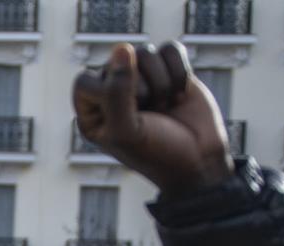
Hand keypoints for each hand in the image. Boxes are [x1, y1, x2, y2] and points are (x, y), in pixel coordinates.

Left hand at [72, 41, 233, 196]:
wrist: (200, 160)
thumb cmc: (158, 152)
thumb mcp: (127, 131)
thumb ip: (116, 91)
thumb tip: (122, 47)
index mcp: (92, 112)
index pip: (84, 80)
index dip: (107, 92)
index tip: (126, 113)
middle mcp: (112, 92)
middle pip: (117, 62)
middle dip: (141, 89)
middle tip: (150, 115)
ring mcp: (141, 78)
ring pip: (145, 52)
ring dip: (162, 83)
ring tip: (165, 107)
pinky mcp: (168, 70)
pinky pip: (170, 50)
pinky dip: (180, 73)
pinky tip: (180, 96)